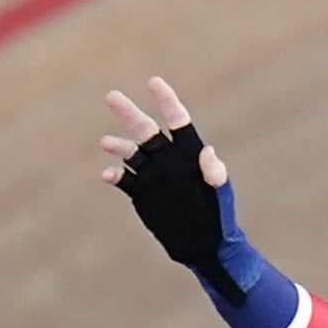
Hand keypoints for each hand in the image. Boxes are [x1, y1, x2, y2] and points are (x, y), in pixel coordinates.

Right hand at [99, 76, 248, 302]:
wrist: (206, 245)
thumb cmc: (220, 218)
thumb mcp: (221, 195)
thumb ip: (215, 173)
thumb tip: (208, 151)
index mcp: (189, 153)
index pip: (177, 121)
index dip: (166, 101)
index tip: (154, 82)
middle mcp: (168, 159)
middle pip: (145, 130)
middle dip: (129, 113)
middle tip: (112, 96)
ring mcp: (153, 175)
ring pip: (130, 152)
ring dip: (117, 144)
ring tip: (106, 142)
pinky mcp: (141, 192)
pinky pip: (123, 179)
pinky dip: (113, 174)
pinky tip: (108, 174)